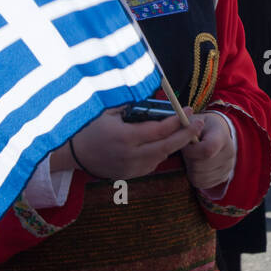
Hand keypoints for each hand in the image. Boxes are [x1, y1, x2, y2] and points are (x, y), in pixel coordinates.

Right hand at [61, 108, 196, 179]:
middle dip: (186, 135)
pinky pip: (151, 164)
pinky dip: (160, 153)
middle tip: (199, 123)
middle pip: (167, 147)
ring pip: (161, 157)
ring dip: (174, 145)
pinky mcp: (128, 175)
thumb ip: (131, 104)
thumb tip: (156, 95)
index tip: (189, 110)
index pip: (160, 131)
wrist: (71, 153)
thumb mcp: (108, 110)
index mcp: (126, 138)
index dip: (177, 121)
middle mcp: (130, 156)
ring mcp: (130, 168)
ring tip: (184, 131)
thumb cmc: (88, 126)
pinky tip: (163, 142)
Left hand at [181, 111, 235, 192]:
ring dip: (191, 169)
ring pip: (201, 177)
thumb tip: (186, 134)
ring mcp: (229, 166)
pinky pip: (204, 184)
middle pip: (202, 166)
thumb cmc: (200, 127)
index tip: (185, 145)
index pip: (208, 149)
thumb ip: (187, 127)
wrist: (216, 133)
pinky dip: (196, 177)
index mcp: (221, 135)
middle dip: (189, 160)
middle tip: (188, 151)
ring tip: (193, 157)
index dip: (192, 151)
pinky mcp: (225, 176)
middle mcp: (229, 152)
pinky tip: (197, 166)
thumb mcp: (193, 121)